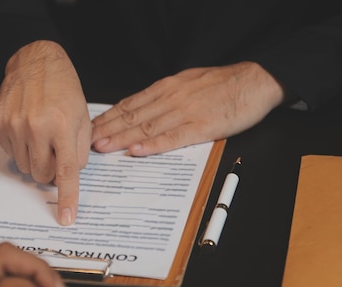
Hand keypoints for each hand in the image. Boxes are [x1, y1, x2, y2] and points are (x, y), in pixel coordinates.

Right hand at [0, 40, 90, 225]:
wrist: (34, 60)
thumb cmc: (63, 87)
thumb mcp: (82, 116)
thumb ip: (80, 149)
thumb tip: (70, 174)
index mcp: (62, 125)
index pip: (66, 171)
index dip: (66, 198)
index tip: (65, 219)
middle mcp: (36, 126)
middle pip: (41, 174)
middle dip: (50, 170)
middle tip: (55, 152)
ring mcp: (13, 124)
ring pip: (24, 166)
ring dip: (34, 159)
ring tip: (41, 135)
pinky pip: (10, 152)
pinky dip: (21, 146)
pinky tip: (27, 127)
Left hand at [92, 61, 283, 154]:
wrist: (254, 80)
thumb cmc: (222, 84)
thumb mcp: (187, 82)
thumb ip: (164, 96)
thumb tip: (142, 108)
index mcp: (167, 88)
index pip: (130, 104)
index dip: (109, 118)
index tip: (92, 128)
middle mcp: (171, 99)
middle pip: (133, 116)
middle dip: (108, 130)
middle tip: (87, 141)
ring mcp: (185, 113)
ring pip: (147, 127)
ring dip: (122, 138)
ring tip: (103, 147)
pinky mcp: (201, 127)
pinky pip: (173, 137)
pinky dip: (153, 145)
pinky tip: (137, 150)